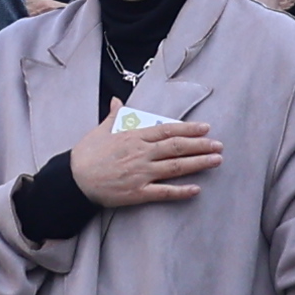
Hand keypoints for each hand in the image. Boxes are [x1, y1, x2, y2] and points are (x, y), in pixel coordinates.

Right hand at [61, 111, 220, 209]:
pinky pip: (164, 192)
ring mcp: (142, 173)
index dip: (189, 129)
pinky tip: (196, 189)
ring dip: (198, 164)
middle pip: (178, 148)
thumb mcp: (100, 129)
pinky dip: (181, 191)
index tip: (206, 128)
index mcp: (135, 136)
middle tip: (219, 146)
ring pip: (176, 167)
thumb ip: (114, 116)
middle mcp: (142, 153)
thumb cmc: (86, 153)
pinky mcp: (138, 192)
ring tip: (216, 161)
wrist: (74, 179)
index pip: (168, 130)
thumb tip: (116, 101)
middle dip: (201, 145)